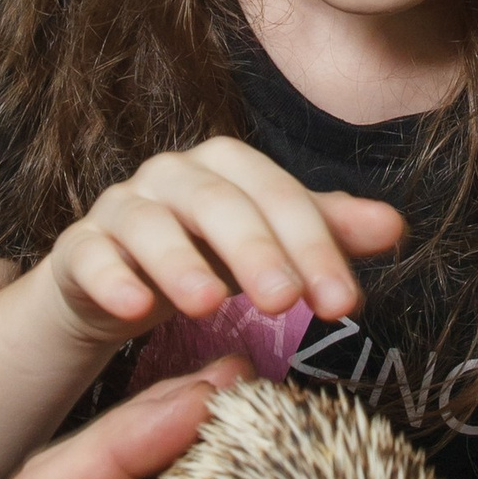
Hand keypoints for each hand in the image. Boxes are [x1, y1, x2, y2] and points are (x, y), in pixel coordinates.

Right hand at [36, 136, 400, 357]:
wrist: (119, 283)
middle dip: (256, 252)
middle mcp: (173, 175)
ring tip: (208, 306)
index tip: (346, 305)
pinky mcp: (80, 248)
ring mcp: (122, 207)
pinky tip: (134, 311)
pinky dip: (113, 279)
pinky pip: (91, 256)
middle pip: (219, 203)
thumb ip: (326, 234)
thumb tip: (397, 227)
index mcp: (228, 167)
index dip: (315, 247)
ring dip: (179, 263)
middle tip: (288, 304)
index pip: (280, 197)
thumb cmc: (207, 256)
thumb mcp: (271, 248)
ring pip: (150, 224)